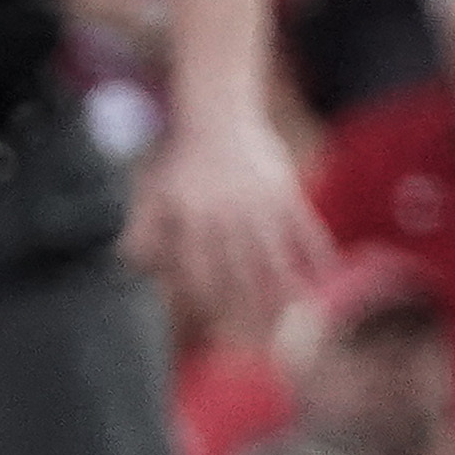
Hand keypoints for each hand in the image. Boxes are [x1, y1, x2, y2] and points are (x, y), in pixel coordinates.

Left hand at [146, 100, 324, 343]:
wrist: (217, 112)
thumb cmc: (180, 159)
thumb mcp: (153, 192)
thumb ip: (142, 231)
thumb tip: (131, 269)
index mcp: (191, 217)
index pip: (197, 270)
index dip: (204, 300)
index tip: (211, 326)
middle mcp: (226, 215)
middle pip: (239, 272)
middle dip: (246, 308)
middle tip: (255, 341)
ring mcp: (260, 204)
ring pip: (275, 257)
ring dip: (285, 291)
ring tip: (292, 320)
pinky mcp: (287, 192)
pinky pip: (306, 230)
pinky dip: (316, 255)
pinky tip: (324, 278)